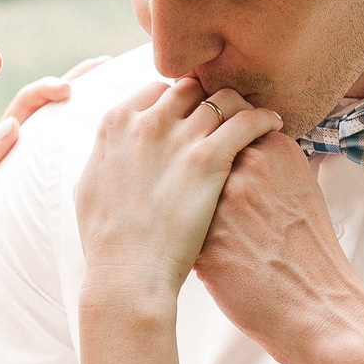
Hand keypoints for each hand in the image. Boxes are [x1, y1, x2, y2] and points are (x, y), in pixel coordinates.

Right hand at [0, 57, 108, 363]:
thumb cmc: (34, 258)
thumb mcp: (71, 213)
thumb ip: (97, 182)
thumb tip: (153, 163)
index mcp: (42, 159)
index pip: (65, 110)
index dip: (89, 83)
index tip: (117, 65)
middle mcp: (13, 158)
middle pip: (40, 106)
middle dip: (67, 80)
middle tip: (96, 64)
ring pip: (7, 126)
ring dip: (31, 103)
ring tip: (58, 90)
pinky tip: (10, 134)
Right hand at [76, 78, 282, 308]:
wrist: (128, 274)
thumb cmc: (108, 242)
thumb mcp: (90, 186)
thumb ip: (105, 156)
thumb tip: (113, 148)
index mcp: (116, 122)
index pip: (157, 90)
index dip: (177, 104)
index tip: (191, 119)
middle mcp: (147, 120)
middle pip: (191, 89)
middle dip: (208, 101)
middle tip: (226, 119)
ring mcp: (179, 137)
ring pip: (223, 99)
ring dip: (240, 106)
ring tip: (254, 120)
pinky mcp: (209, 158)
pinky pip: (248, 120)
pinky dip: (264, 118)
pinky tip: (274, 125)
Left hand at [195, 130, 353, 363]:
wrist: (317, 306)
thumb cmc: (309, 252)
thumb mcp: (302, 188)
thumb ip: (268, 161)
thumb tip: (238, 145)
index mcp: (275, 150)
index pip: (227, 129)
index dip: (219, 151)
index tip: (222, 170)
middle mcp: (249, 168)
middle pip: (202, 153)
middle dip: (198, 174)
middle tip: (211, 201)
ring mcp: (225, 201)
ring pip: (183, 187)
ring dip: (184, 203)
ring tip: (202, 226)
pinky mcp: (203, 238)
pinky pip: (175, 225)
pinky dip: (180, 235)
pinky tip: (198, 250)